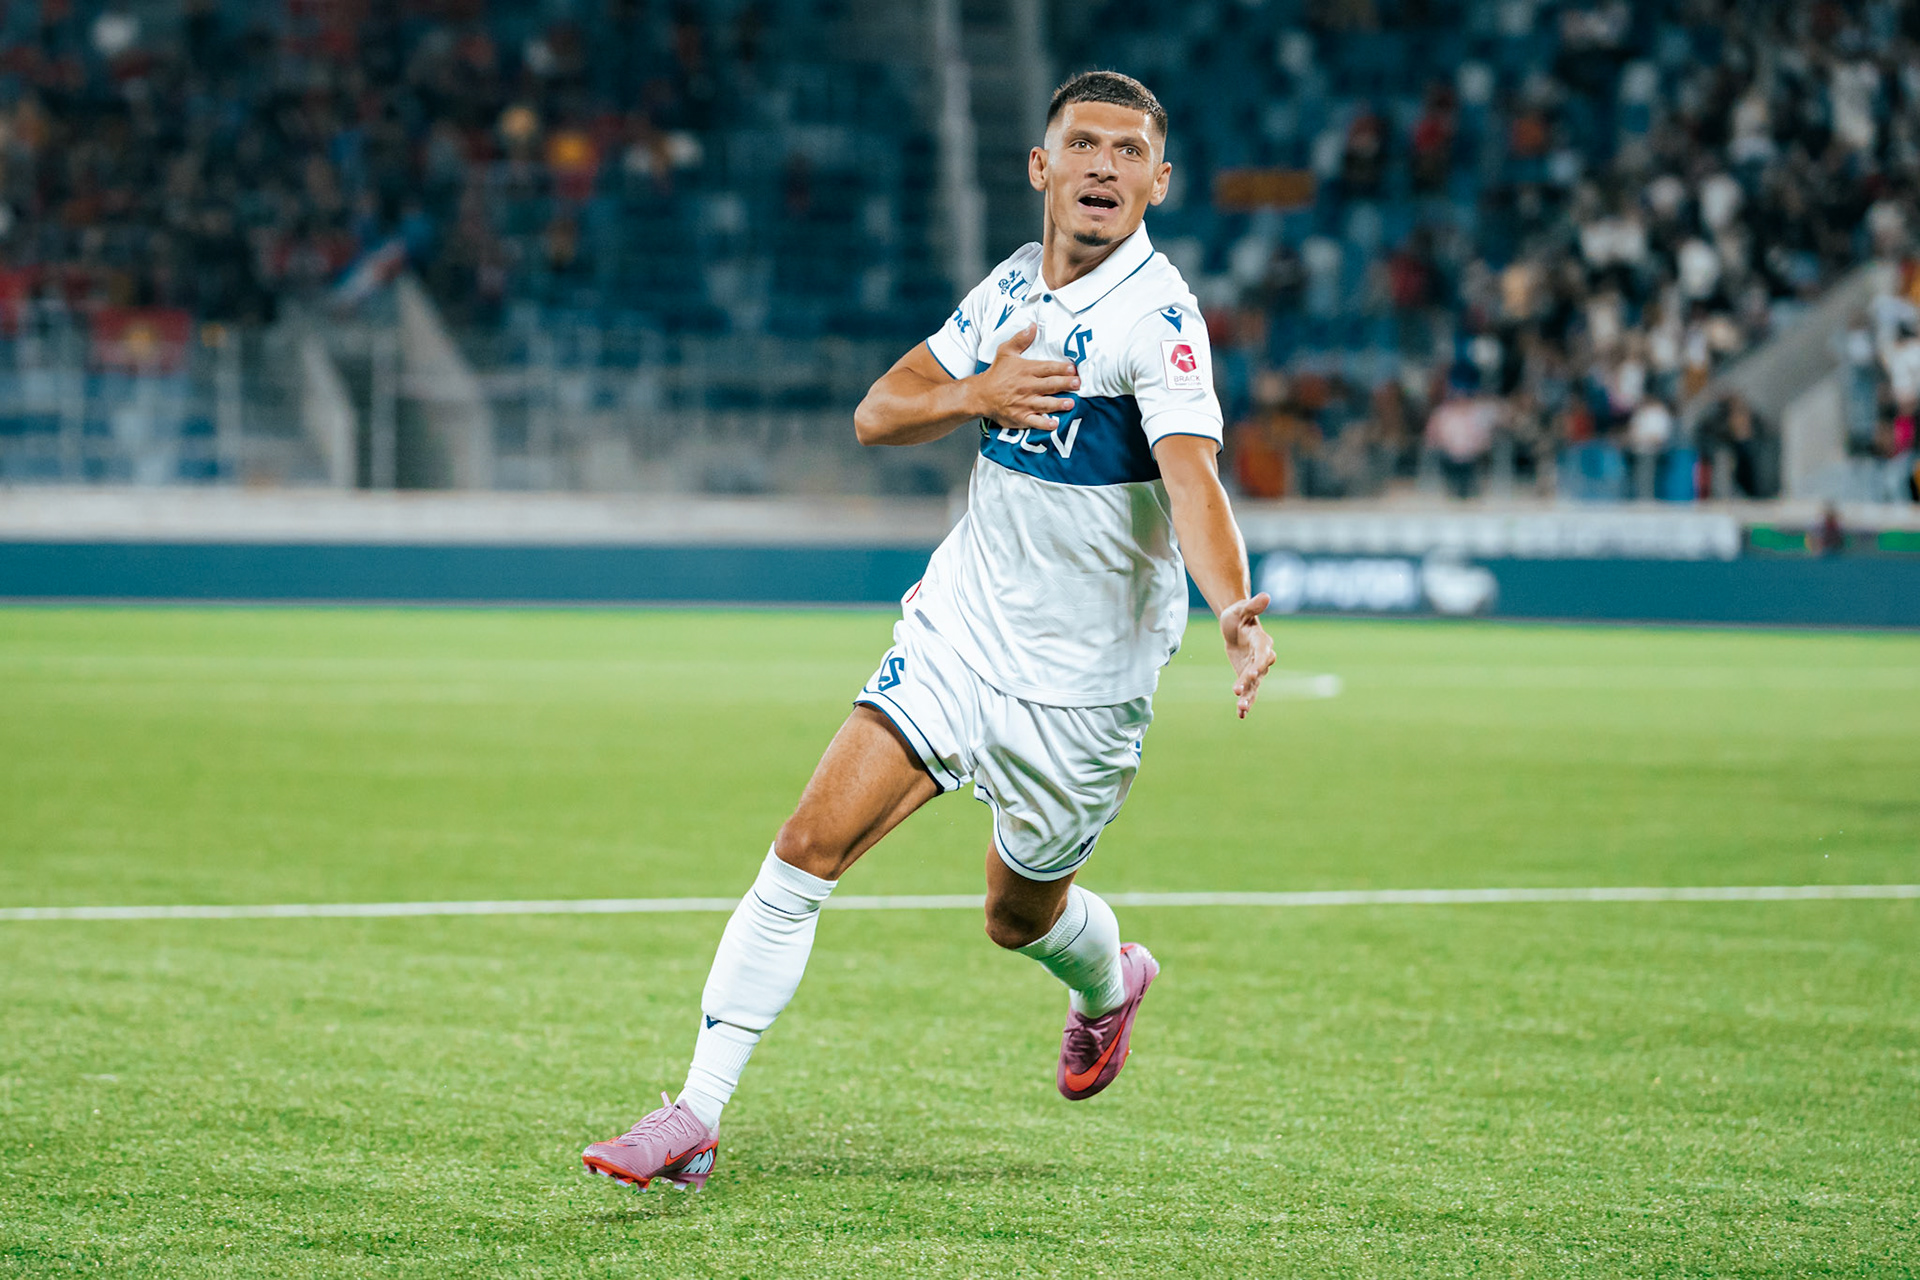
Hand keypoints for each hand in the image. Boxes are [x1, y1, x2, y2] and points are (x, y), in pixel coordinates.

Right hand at [968, 324, 1079, 431]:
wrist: (981, 395)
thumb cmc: (996, 373)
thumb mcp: (1005, 352)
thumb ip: (1020, 339)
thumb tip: (1033, 326)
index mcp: (1026, 370)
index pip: (1047, 368)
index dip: (1061, 368)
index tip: (1073, 369)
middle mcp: (1027, 387)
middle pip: (1050, 385)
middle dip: (1065, 384)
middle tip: (1078, 384)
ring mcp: (1024, 403)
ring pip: (1045, 403)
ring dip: (1059, 404)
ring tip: (1071, 403)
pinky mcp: (1020, 417)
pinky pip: (1035, 421)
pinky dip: (1044, 424)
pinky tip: (1055, 424)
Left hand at [1218, 593, 1276, 718]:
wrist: (1235, 625)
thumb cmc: (1239, 615)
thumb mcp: (1241, 609)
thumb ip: (1252, 605)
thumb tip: (1266, 595)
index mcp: (1262, 642)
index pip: (1263, 654)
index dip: (1259, 663)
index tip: (1252, 672)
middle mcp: (1262, 657)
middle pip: (1259, 672)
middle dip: (1250, 682)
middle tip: (1239, 693)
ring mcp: (1255, 669)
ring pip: (1254, 685)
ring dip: (1248, 697)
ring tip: (1241, 709)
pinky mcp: (1248, 677)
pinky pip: (1249, 691)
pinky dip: (1245, 702)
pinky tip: (1241, 715)